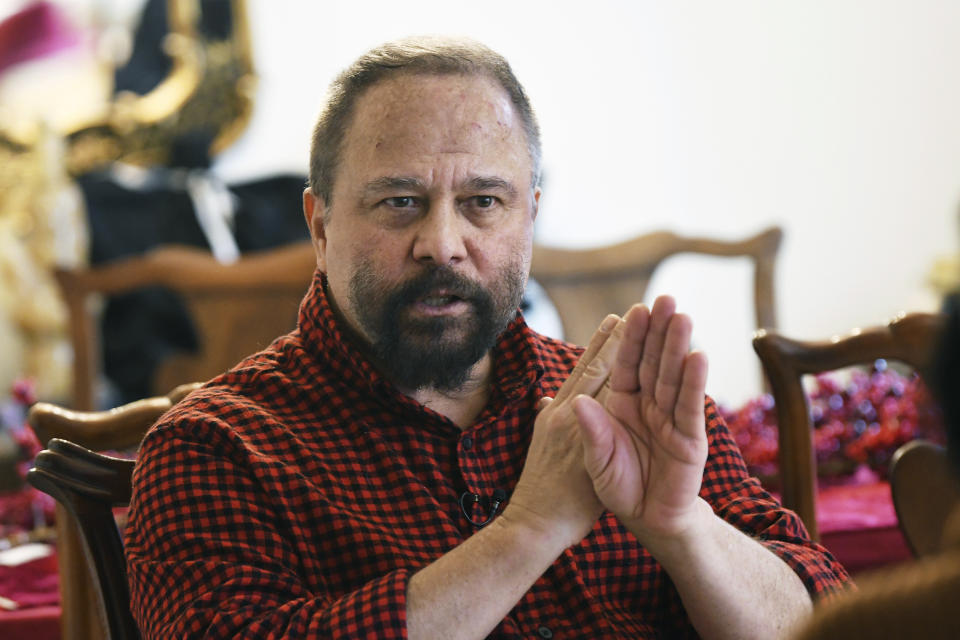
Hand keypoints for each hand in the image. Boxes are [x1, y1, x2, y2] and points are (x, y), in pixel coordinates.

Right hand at [503, 314, 623, 548]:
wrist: (535, 524)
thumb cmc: (544, 491)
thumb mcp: (545, 447)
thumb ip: (551, 420)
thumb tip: (546, 401)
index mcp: (562, 412)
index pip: (588, 371)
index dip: (604, 343)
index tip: (620, 318)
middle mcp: (570, 411)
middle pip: (602, 365)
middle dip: (624, 334)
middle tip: (643, 305)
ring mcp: (579, 424)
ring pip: (610, 376)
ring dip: (630, 344)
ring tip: (646, 316)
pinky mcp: (587, 441)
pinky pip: (612, 404)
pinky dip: (631, 378)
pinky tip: (655, 359)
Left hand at [573, 296, 708, 540]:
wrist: (645, 518)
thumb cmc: (617, 485)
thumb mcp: (595, 459)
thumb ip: (590, 432)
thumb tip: (576, 404)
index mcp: (619, 403)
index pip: (624, 364)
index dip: (629, 338)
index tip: (633, 309)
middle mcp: (647, 404)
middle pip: (653, 362)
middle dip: (658, 330)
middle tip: (665, 299)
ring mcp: (670, 418)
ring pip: (672, 377)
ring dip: (677, 348)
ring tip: (683, 318)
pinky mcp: (690, 438)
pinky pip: (689, 407)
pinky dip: (693, 383)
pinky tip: (698, 357)